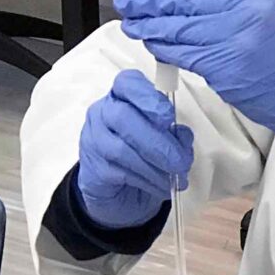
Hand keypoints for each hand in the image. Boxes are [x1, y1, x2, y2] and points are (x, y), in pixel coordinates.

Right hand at [77, 69, 193, 228]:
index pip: (127, 83)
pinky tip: (162, 186)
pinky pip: (121, 173)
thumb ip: (174, 132)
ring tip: (175, 177)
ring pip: (121, 149)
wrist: (123, 190)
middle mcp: (103, 113)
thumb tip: (182, 137)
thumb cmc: (146, 155)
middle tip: (180, 160)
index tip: (168, 116)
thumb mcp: (165, 138)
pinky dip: (148, 181)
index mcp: (123, 97)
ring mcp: (93, 140)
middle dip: (157, 141)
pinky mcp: (92, 169)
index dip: (147, 96)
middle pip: (123, 117)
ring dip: (155, 166)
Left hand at [115, 0, 274, 159]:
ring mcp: (233, 40)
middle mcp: (244, 10)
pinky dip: (161, 46)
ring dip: (147, 24)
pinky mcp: (223, 68)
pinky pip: (181, 52)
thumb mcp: (270, 7)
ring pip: (176, 26)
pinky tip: (150, 41)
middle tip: (129, 0)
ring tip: (131, 21)